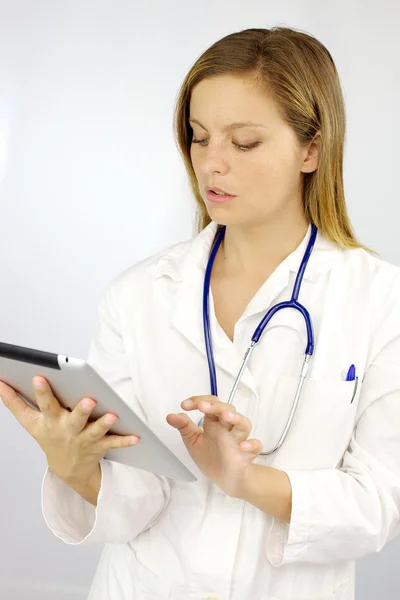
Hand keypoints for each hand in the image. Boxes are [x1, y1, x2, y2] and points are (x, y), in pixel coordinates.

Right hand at [0, 376, 140, 485]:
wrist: (67, 468)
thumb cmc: (48, 435)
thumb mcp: (29, 422)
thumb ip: (13, 401)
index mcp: (49, 421)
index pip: (43, 404)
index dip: (40, 392)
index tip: (39, 377)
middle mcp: (67, 430)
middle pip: (73, 419)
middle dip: (81, 411)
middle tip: (89, 400)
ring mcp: (84, 439)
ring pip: (95, 431)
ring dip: (104, 424)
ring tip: (114, 416)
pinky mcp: (100, 446)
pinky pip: (114, 443)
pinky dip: (125, 440)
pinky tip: (137, 436)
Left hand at [166, 395, 261, 497]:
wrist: (225, 479)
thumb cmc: (211, 457)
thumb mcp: (193, 441)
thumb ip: (184, 427)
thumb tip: (170, 416)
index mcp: (214, 422)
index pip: (210, 404)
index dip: (198, 401)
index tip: (184, 405)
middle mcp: (228, 428)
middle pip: (227, 409)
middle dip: (215, 406)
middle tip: (201, 406)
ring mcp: (239, 439)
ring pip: (243, 423)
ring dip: (236, 418)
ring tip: (225, 416)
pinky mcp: (247, 454)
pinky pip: (255, 446)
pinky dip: (252, 444)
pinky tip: (243, 445)